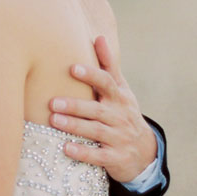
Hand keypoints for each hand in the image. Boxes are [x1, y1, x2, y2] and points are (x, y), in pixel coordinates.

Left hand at [49, 36, 156, 183]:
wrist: (144, 151)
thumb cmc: (122, 112)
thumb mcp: (120, 89)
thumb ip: (108, 65)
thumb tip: (98, 37)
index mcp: (119, 97)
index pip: (107, 83)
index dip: (90, 75)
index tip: (72, 67)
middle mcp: (120, 116)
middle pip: (98, 109)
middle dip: (76, 105)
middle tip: (53, 101)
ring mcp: (119, 138)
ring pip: (96, 131)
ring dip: (75, 126)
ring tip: (54, 120)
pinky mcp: (115, 158)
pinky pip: (98, 156)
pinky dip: (83, 153)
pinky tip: (65, 148)